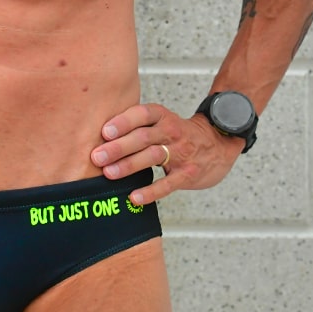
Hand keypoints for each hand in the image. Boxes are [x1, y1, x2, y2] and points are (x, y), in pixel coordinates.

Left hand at [91, 103, 243, 204]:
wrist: (216, 143)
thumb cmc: (176, 133)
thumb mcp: (160, 121)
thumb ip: (135, 126)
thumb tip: (97, 135)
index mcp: (161, 116)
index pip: (142, 114)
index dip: (123, 122)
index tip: (105, 132)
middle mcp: (171, 131)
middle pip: (143, 137)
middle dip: (118, 147)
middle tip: (96, 157)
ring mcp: (181, 152)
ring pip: (153, 157)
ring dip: (129, 165)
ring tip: (109, 174)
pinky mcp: (188, 173)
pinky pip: (168, 184)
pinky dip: (151, 191)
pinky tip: (134, 197)